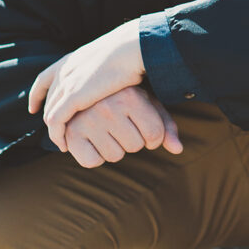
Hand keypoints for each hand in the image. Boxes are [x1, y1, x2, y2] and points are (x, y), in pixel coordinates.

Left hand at [28, 21, 145, 151]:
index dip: (37, 95)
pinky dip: (57, 135)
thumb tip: (111, 76)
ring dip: (55, 130)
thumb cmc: (131, 51)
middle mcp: (64, 71)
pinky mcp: (73, 97)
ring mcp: (66, 83)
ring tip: (63, 143)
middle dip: (49, 116)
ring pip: (50, 113)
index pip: (44, 79)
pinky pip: (56, 121)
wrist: (132, 47)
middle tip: (57, 132)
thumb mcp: (109, 58)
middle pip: (48, 99)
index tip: (34, 107)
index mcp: (71, 60)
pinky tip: (64, 145)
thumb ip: (102, 68)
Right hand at [62, 86, 182, 168]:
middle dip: (132, 141)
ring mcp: (88, 120)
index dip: (153, 138)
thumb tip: (178, 149)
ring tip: (106, 130)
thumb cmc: (124, 97)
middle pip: (135, 146)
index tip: (144, 127)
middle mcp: (108, 106)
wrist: (84, 87)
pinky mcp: (71, 133)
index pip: (155, 135)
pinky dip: (94, 157)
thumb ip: (165, 126)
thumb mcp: (147, 104)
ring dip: (114, 149)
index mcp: (130, 96)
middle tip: (121, 125)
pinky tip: (92, 140)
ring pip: (115, 156)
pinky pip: (91, 162)